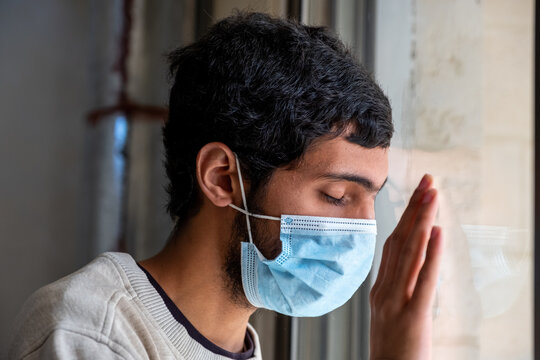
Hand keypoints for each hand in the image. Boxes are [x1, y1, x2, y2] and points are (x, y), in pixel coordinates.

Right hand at [369, 174, 442, 359]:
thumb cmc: (391, 352)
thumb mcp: (388, 315)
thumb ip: (395, 289)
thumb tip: (412, 264)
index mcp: (380, 289)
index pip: (393, 244)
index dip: (406, 217)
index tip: (417, 195)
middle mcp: (384, 290)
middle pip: (400, 241)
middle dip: (414, 208)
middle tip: (427, 181)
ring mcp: (395, 302)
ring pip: (410, 254)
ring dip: (422, 221)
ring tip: (432, 195)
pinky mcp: (412, 317)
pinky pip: (423, 281)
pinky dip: (431, 254)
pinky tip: (437, 233)